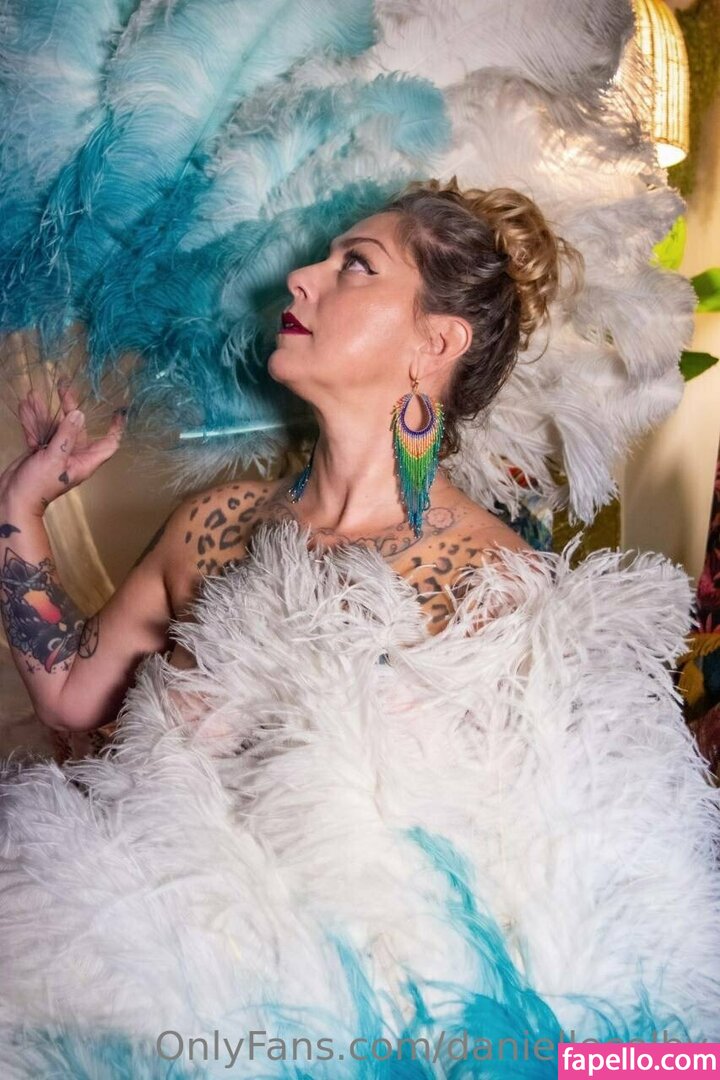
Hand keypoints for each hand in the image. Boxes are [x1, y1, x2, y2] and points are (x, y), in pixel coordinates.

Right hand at [0, 381, 127, 515]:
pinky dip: (32, 421)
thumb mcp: (54, 458)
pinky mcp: (39, 453)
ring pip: (54, 427)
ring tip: (34, 394)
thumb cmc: (38, 485)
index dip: (116, 428)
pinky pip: (38, 432)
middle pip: (78, 427)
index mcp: (85, 461)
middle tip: (62, 387)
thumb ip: (66, 435)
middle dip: (69, 407)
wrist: (13, 501)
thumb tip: (79, 414)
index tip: (118, 410)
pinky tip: (25, 405)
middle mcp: (73, 455)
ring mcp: (55, 453)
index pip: (109, 443)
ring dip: (44, 411)